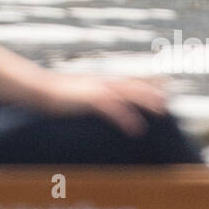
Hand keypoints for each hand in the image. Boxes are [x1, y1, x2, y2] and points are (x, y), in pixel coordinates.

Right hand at [44, 74, 168, 135]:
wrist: (38, 90)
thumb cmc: (54, 95)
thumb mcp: (76, 93)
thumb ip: (89, 95)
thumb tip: (96, 100)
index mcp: (100, 80)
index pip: (129, 80)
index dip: (148, 81)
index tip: (165, 83)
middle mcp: (102, 82)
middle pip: (134, 84)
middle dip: (153, 90)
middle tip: (170, 98)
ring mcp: (96, 89)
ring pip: (128, 93)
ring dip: (147, 100)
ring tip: (162, 110)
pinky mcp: (89, 99)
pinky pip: (113, 109)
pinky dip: (127, 117)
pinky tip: (137, 128)